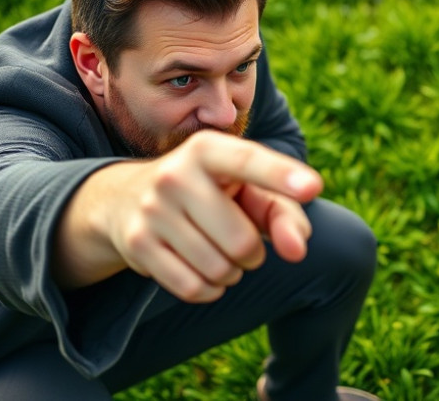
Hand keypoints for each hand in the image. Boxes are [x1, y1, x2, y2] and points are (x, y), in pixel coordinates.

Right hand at [54, 131, 322, 302]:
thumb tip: (297, 249)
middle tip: (240, 241)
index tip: (313, 187)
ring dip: (231, 272)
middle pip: (242, 242)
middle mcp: (176, 175)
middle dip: (252, 253)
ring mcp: (152, 210)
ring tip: (219, 253)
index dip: (282, 176)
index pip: (248, 161)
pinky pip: (193, 288)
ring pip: (219, 269)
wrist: (125, 198)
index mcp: (208, 149)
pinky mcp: (137, 245)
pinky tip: (203, 272)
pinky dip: (210, 289)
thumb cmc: (210, 193)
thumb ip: (283, 212)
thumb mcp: (246, 190)